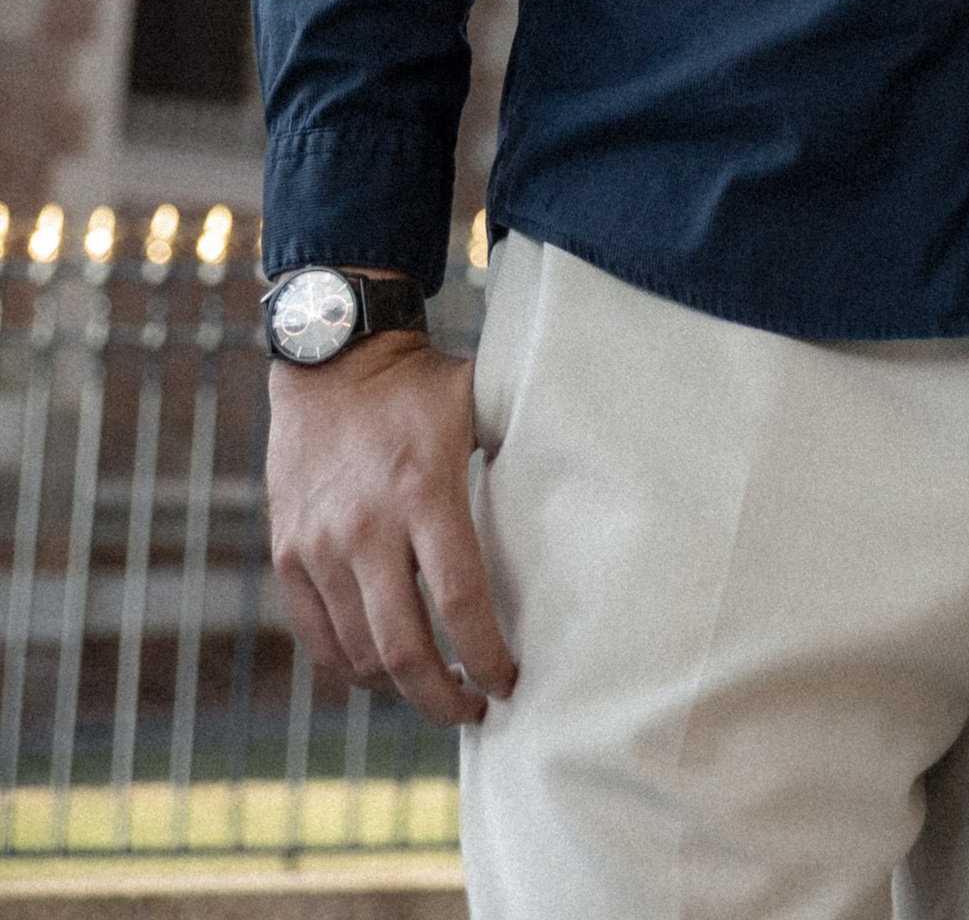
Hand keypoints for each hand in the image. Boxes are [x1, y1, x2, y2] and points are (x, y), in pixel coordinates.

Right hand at [267, 331, 515, 726]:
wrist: (330, 358)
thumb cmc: (418, 387)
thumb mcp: (477, 404)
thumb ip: (515, 453)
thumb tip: (579, 494)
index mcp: (424, 491)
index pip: (459, 600)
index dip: (487, 655)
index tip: (510, 682)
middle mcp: (365, 526)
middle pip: (403, 647)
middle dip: (443, 697)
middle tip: (475, 712)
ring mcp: (319, 544)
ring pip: (358, 654)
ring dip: (400, 690)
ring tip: (436, 694)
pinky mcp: (288, 553)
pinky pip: (317, 638)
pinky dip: (351, 670)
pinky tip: (384, 674)